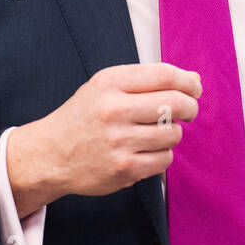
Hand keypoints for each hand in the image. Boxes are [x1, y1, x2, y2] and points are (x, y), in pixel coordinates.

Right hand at [6, 62, 200, 212]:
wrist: (50, 154)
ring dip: (172, 133)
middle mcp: (113, 110)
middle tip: (188, 111)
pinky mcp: (123, 169)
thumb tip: (194, 80)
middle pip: (175, 103)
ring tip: (156, 133)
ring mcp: (118, 141)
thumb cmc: (84, 116)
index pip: (164, 75)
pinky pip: (164, 160)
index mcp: (109, 82)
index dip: (188, 81)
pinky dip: (162, 155)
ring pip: (173, 134)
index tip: (194, 88)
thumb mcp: (106, 87)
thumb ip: (148, 80)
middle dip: (190, 107)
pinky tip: (146, 151)